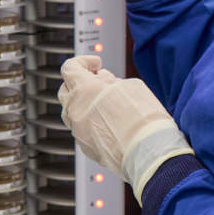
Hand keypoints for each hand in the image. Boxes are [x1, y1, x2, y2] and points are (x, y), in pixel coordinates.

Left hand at [59, 56, 194, 201]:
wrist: (147, 153)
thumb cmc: (143, 118)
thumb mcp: (131, 86)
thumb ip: (110, 80)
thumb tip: (102, 80)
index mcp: (84, 90)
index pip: (69, 68)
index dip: (83, 62)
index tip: (96, 64)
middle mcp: (75, 110)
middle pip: (66, 89)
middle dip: (80, 82)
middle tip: (99, 82)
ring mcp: (77, 130)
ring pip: (72, 111)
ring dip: (83, 103)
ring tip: (104, 104)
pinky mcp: (84, 146)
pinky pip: (81, 128)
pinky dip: (90, 122)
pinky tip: (109, 123)